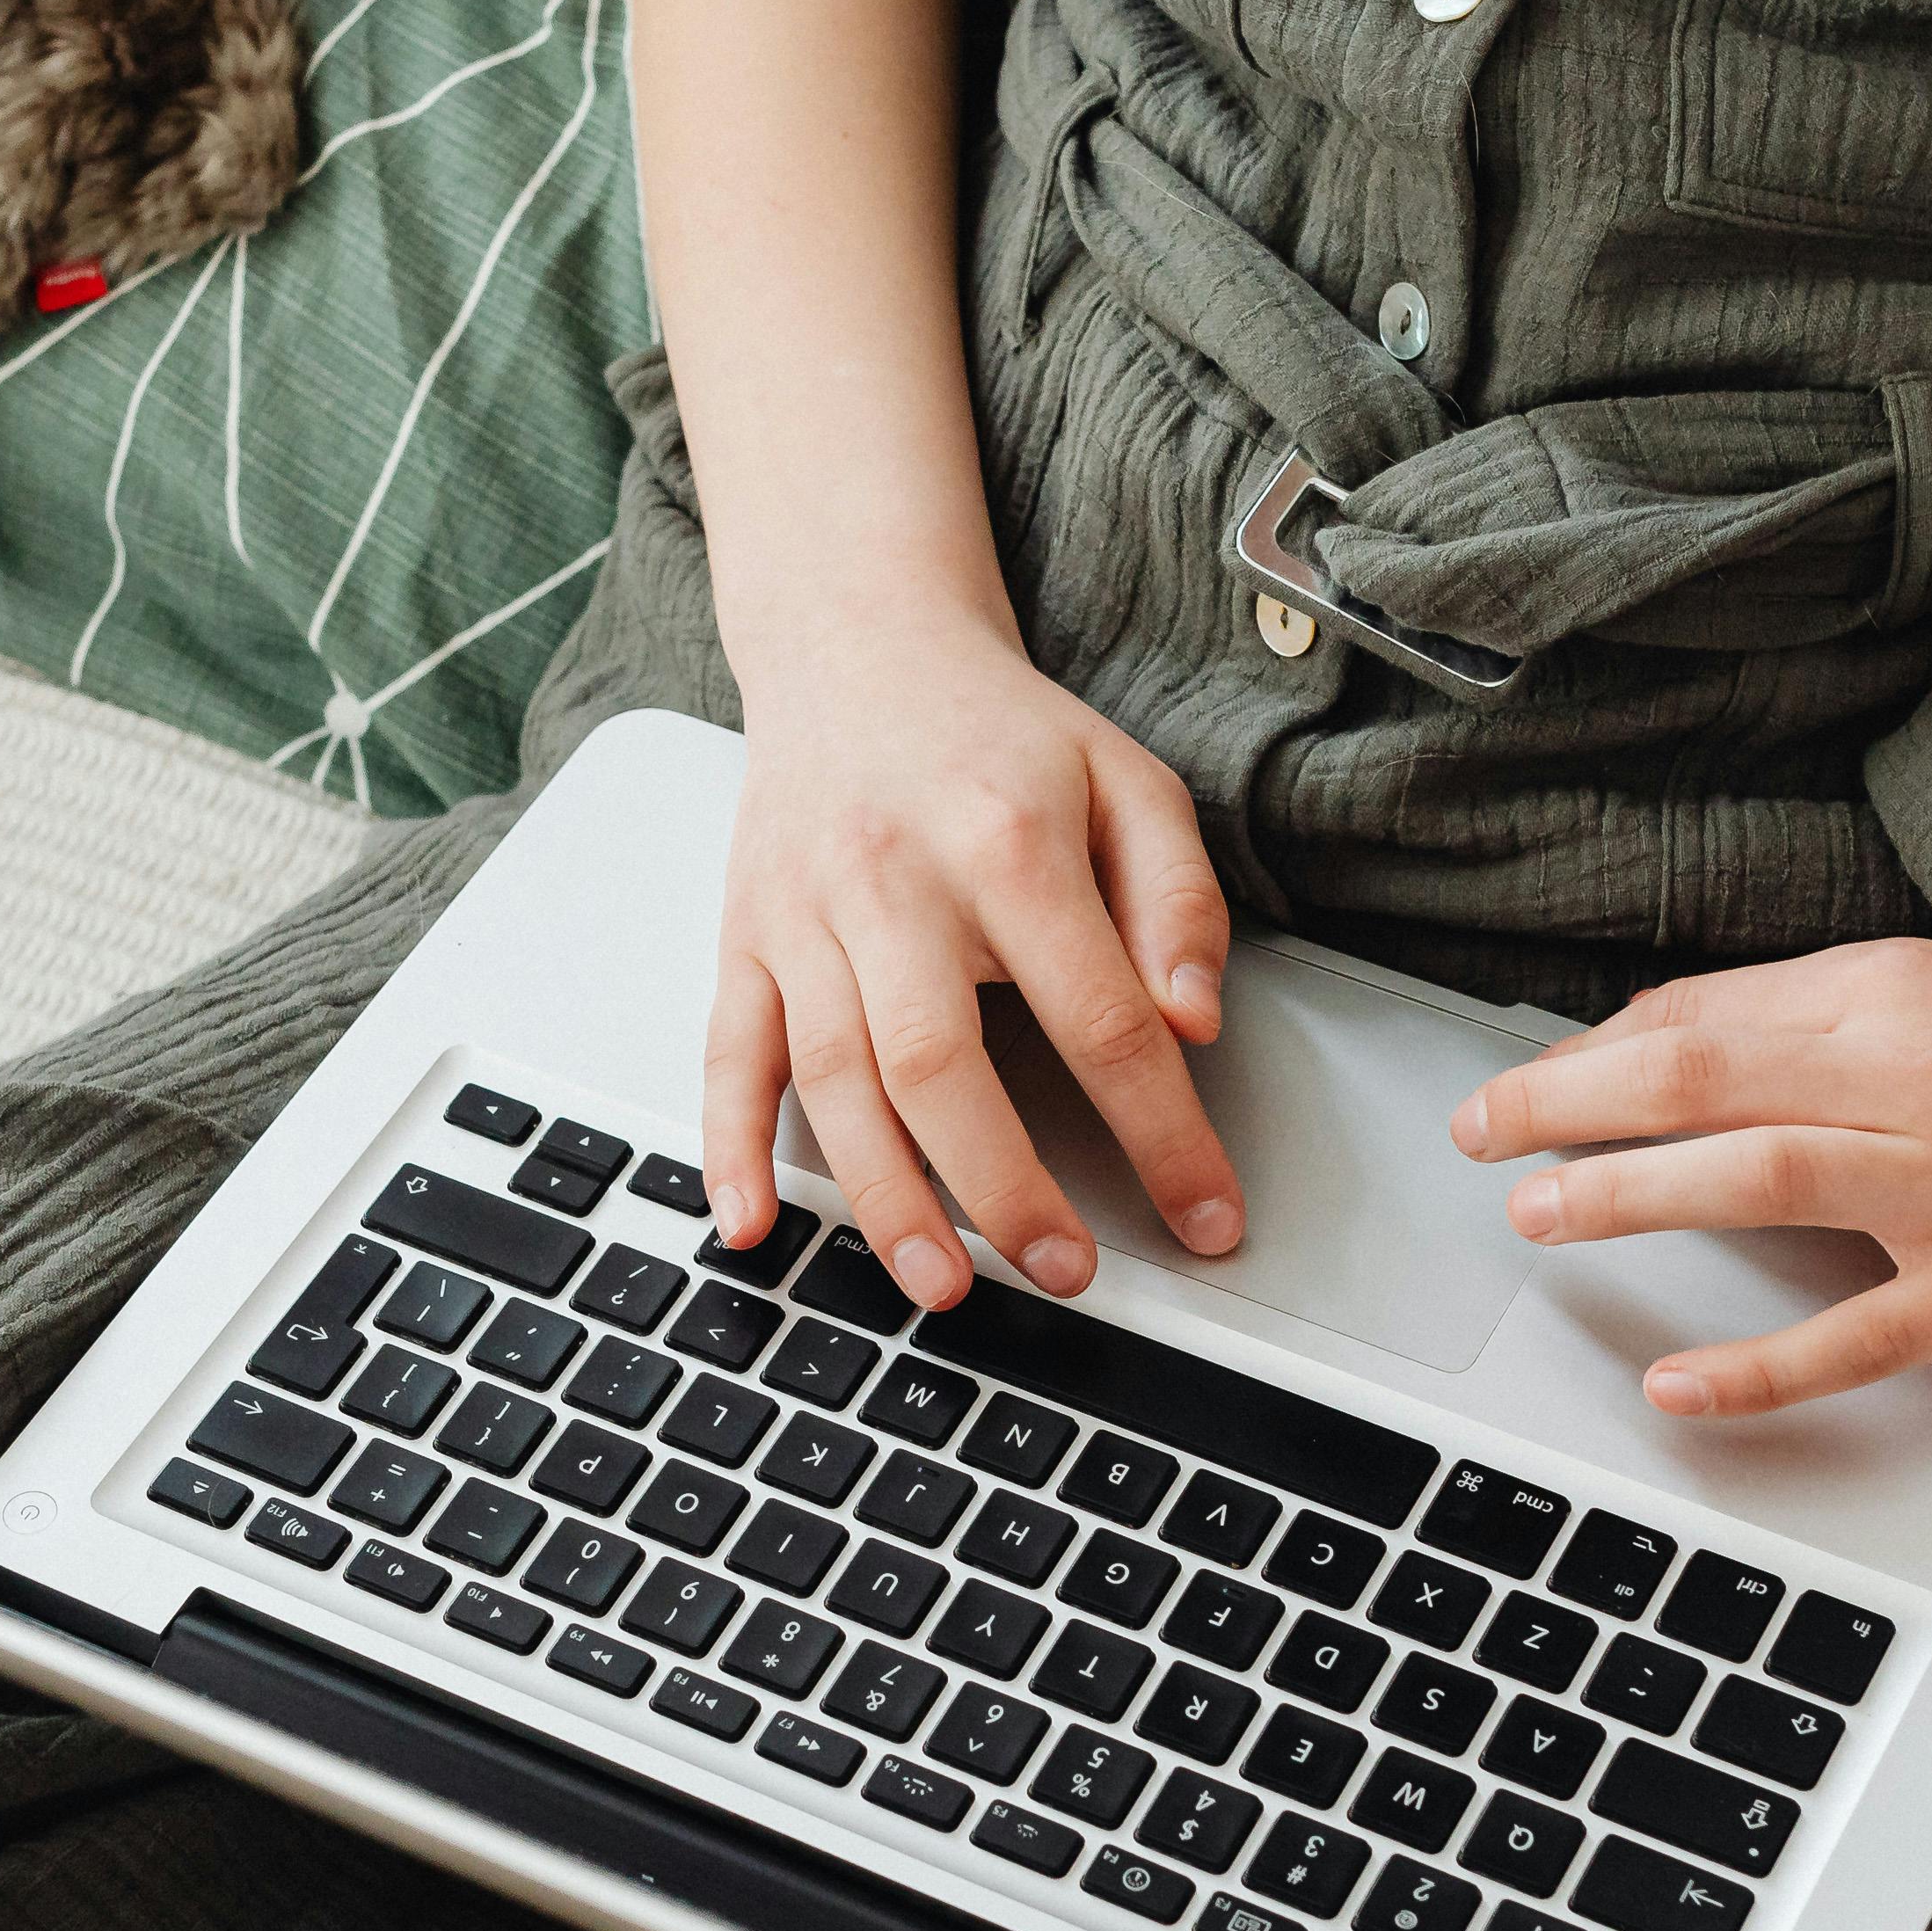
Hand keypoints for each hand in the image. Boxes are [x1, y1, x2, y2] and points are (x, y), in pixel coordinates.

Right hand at [709, 613, 1243, 1306]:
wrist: (857, 645)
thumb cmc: (999, 734)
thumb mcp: (1128, 783)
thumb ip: (1175, 902)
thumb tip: (1193, 1026)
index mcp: (1006, 841)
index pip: (1098, 1015)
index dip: (1161, 1133)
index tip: (1205, 1216)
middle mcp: (892, 881)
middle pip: (941, 1062)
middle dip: (1005, 1188)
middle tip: (1064, 1271)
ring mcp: (804, 915)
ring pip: (833, 1078)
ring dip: (886, 1197)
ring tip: (941, 1286)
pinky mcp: (743, 936)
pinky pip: (726, 1054)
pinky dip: (728, 1148)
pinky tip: (750, 1224)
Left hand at [1448, 938, 1931, 1414]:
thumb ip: (1844, 1022)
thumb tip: (1697, 1041)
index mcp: (1902, 990)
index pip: (1705, 1014)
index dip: (1594, 1050)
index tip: (1527, 1085)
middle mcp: (1914, 1072)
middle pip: (1693, 1076)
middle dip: (1560, 1105)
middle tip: (1479, 1134)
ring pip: (1747, 1175)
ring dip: (1621, 1195)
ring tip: (1536, 1217)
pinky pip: (1854, 1336)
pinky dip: (1755, 1367)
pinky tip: (1678, 1387)